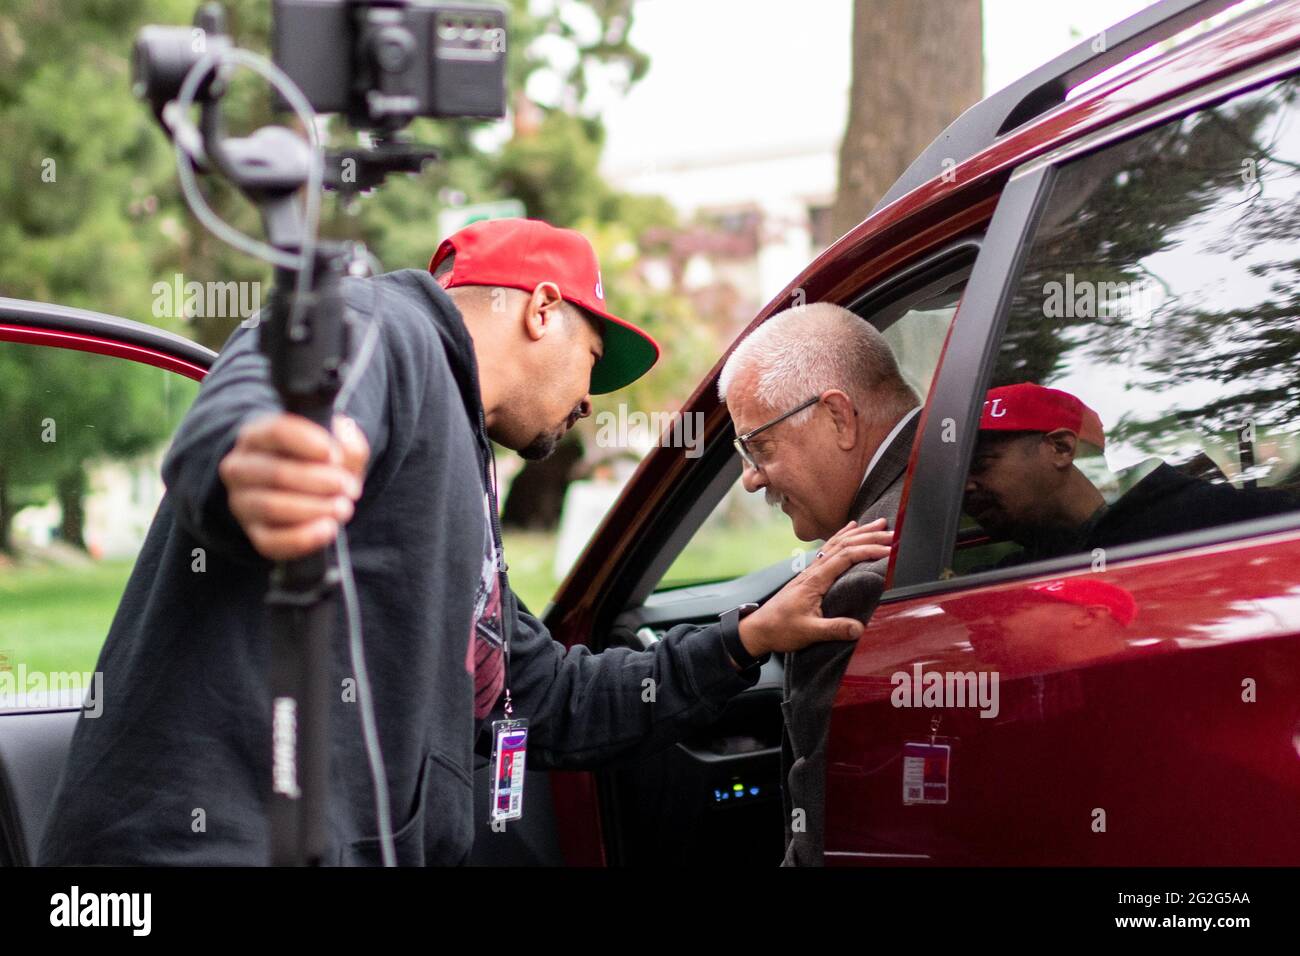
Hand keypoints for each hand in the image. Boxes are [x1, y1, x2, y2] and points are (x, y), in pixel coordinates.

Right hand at [218, 412, 368, 559]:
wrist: (307, 491)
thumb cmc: (318, 462)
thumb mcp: (335, 444)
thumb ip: (346, 442)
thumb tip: (344, 451)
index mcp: (257, 436)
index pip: (276, 432)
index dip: (309, 443)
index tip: (335, 456)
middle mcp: (241, 469)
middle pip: (275, 473)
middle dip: (319, 482)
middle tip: (348, 487)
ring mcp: (244, 503)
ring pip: (272, 507)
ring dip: (314, 508)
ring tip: (343, 507)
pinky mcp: (255, 534)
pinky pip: (272, 541)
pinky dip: (303, 537)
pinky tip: (328, 529)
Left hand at [737, 519, 891, 656]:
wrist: (760, 629)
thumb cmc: (781, 629)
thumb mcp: (808, 632)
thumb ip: (834, 629)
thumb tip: (859, 628)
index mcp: (815, 580)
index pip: (844, 557)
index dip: (867, 550)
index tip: (887, 550)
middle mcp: (813, 570)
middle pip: (844, 544)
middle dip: (869, 536)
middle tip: (891, 532)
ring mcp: (811, 570)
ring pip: (837, 543)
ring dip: (859, 533)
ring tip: (879, 523)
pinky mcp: (811, 574)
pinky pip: (829, 548)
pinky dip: (842, 536)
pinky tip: (850, 529)